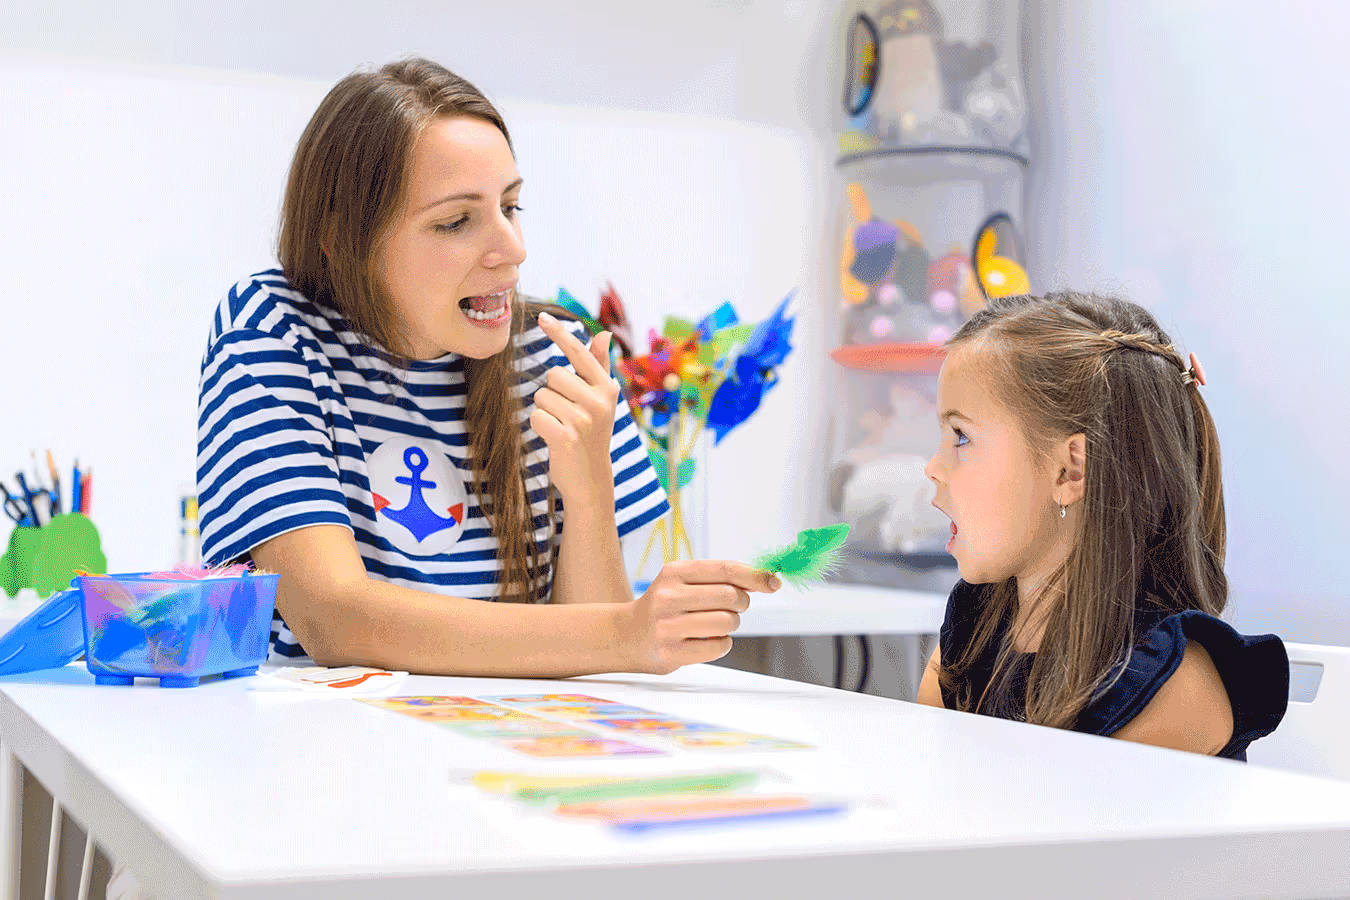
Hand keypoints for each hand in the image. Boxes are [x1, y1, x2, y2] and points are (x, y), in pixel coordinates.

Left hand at [532, 312, 619, 503]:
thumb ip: (599, 366)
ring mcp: (584, 419)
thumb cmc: (591, 434)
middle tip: (566, 414)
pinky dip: (539, 427)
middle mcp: (599, 401)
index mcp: (607, 388)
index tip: (542, 316)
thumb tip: (604, 334)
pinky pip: (535, 416)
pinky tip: (554, 438)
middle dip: (552, 392)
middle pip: (553, 374)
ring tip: (562, 427)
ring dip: (545, 411)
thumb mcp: (600, 400)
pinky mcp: (566, 436)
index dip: (559, 333)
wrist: (591, 479)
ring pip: (542, 396)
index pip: (579, 353)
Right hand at [618, 560, 781, 674]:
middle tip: (732, 607)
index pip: (725, 569)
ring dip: (731, 624)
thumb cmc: (665, 606)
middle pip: (730, 596)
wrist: (626, 635)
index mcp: (674, 573)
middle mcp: (668, 597)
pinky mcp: (672, 653)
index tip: (773, 582)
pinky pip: (720, 646)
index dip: (755, 576)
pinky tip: (705, 639)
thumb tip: (763, 579)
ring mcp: (668, 627)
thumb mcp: (683, 581)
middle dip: (740, 603)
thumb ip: (719, 578)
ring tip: (713, 624)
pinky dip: (722, 643)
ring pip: (727, 622)